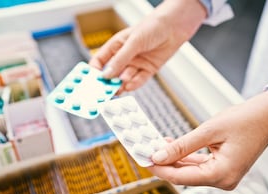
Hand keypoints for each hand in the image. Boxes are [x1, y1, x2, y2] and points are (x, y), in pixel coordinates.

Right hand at [89, 0, 206, 92]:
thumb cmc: (152, 27)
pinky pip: (139, 80)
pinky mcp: (148, 69)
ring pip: (125, 78)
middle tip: (103, 92)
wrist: (175, 27)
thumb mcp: (133, 42)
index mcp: (116, 46)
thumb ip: (120, 59)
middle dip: (107, 82)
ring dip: (120, 85)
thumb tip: (106, 75)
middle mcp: (125, 56)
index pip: (100, 61)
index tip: (92, 81)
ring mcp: (136, 63)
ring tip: (117, 90)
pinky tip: (129, 86)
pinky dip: (134, 84)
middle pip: (112, 73)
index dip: (95, 71)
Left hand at [148, 90, 267, 189]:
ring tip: (157, 145)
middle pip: (185, 175)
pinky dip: (185, 156)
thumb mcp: (209, 131)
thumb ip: (182, 146)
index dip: (160, 168)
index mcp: (222, 174)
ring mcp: (224, 174)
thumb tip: (160, 155)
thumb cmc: (247, 120)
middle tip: (147, 150)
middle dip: (165, 162)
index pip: (181, 177)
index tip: (145, 159)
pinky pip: (199, 165)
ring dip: (174, 158)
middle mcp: (224, 179)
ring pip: (190, 170)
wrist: (267, 115)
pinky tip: (172, 146)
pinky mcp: (223, 167)